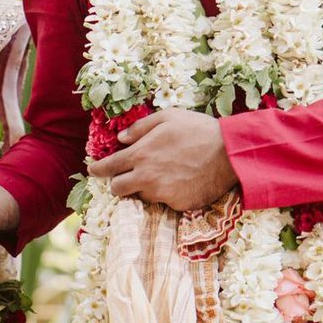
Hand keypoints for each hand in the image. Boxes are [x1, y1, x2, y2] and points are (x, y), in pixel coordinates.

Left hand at [88, 109, 237, 210]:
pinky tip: (178, 180)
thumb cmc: (198, 129)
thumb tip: (122, 138)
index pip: (109, 167)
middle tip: (126, 175)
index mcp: (141, 154)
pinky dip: (165, 192)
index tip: (93, 170)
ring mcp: (161, 194)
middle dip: (118, 182)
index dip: (97, 170)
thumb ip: (141, 127)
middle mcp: (146, 178)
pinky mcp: (177, 205)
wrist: (229, 153)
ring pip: (141, 195)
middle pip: (117, 189)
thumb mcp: (168, 117)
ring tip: (161, 173)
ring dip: (144, 187)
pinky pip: (163, 201)